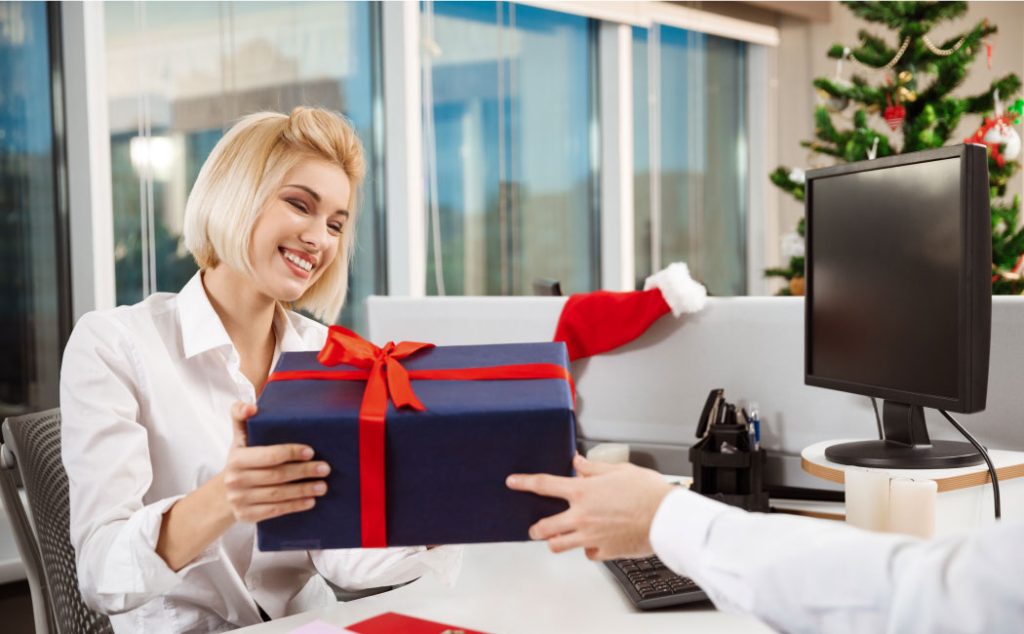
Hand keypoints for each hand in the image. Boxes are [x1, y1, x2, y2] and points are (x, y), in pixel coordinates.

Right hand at [221, 401, 329, 522]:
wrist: (224, 493)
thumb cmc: (242, 460)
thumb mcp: (239, 438)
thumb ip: (240, 416)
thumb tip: (250, 407)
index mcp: (236, 458)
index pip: (269, 456)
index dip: (291, 453)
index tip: (311, 451)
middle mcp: (235, 480)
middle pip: (276, 476)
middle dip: (304, 471)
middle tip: (325, 468)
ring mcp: (239, 500)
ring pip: (278, 495)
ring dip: (303, 490)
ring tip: (323, 486)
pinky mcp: (245, 516)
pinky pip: (274, 511)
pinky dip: (294, 506)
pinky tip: (310, 501)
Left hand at [506, 454, 672, 560]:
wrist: (666, 519)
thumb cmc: (648, 493)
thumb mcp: (619, 470)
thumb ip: (594, 468)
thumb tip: (578, 462)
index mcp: (583, 492)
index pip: (544, 485)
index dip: (524, 482)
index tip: (513, 482)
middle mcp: (582, 516)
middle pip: (544, 526)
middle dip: (535, 528)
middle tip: (535, 527)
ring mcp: (590, 537)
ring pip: (558, 545)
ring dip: (555, 541)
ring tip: (558, 538)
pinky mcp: (604, 552)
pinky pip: (587, 554)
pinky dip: (587, 549)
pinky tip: (593, 543)